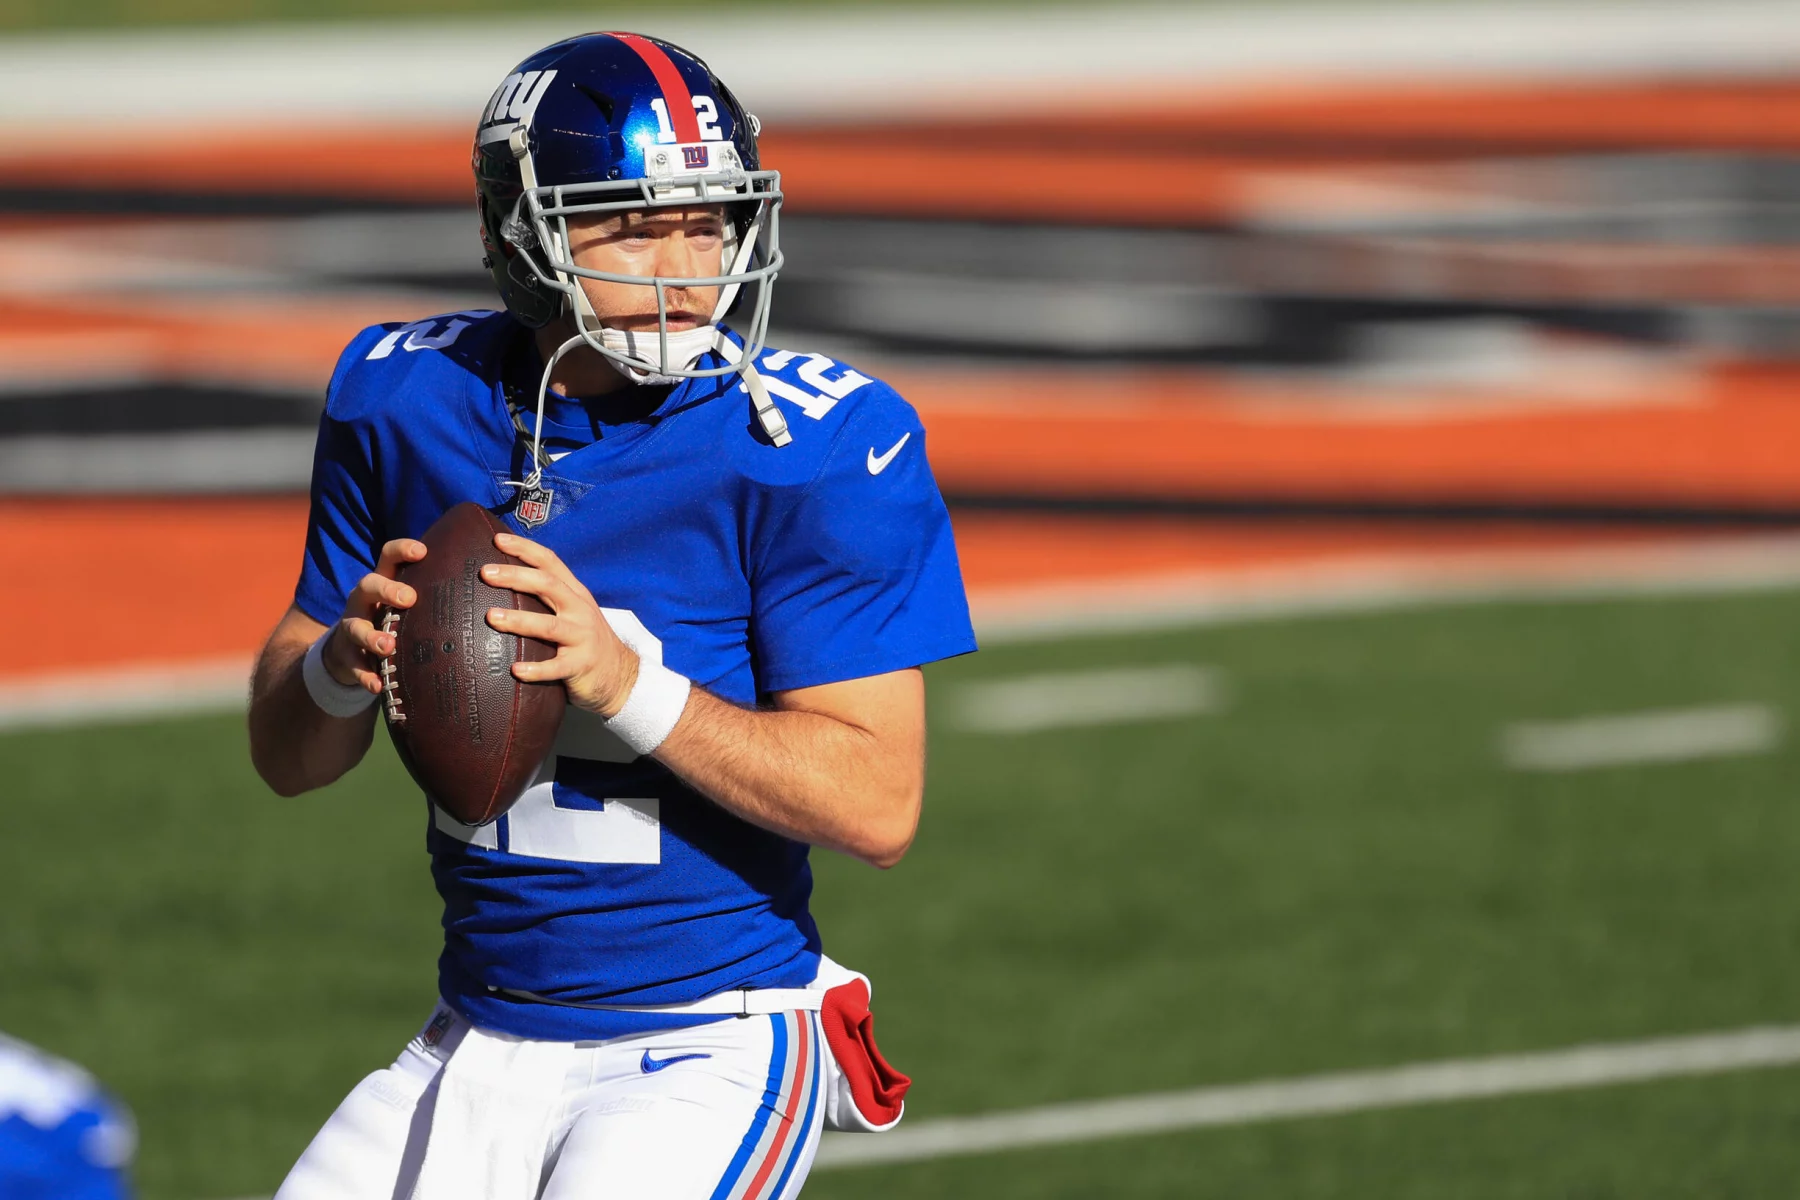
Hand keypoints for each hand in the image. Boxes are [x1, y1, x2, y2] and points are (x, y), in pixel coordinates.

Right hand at [324, 538, 425, 693]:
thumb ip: (433, 596)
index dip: (402, 550)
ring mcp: (352, 626)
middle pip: (368, 584)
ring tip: (389, 646)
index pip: (388, 557)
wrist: (348, 651)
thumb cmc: (392, 620)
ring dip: (371, 636)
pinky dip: (365, 675)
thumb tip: (486, 589)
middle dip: (388, 589)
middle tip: (410, 598)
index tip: (423, 551)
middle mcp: (364, 600)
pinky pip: (353, 665)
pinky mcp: (346, 654)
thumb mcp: (404, 604)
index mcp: (383, 582)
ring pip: (355, 626)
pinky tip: (378, 686)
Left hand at [481, 532, 639, 716]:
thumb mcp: (573, 611)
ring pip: (549, 626)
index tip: (498, 540)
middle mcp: (580, 611)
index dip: (525, 549)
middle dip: (516, 576)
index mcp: (575, 593)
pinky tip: (516, 670)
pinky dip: (536, 669)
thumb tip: (503, 581)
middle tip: (486, 573)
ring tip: (492, 617)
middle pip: (548, 585)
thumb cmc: (585, 640)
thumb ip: (547, 596)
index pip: (550, 562)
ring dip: (519, 620)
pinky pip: (556, 667)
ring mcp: (582, 638)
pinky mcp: (581, 665)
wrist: (620, 675)